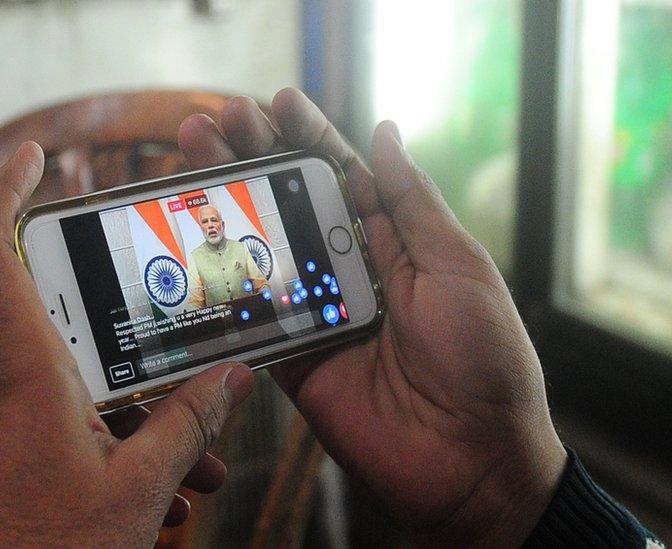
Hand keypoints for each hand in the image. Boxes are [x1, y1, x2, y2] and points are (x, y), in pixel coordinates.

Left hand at [0, 143, 254, 546]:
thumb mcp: (137, 486)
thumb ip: (189, 421)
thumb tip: (233, 377)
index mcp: (18, 375)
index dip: (7, 193)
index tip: (37, 157)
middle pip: (65, 335)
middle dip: (136, 364)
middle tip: (189, 384)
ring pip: (64, 389)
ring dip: (128, 420)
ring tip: (186, 471)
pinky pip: (44, 424)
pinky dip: (98, 444)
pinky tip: (150, 493)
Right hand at [178, 89, 566, 545]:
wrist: (474, 460)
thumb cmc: (485, 358)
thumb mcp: (458, 265)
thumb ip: (412, 203)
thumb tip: (386, 132)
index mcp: (400, 245)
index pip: (345, 178)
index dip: (310, 138)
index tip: (276, 101)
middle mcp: (355, 274)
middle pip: (294, 206)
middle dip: (255, 159)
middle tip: (216, 118)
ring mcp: (321, 317)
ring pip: (263, 252)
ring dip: (226, 207)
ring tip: (191, 157)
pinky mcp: (296, 362)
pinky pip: (251, 319)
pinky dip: (219, 285)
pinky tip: (186, 243)